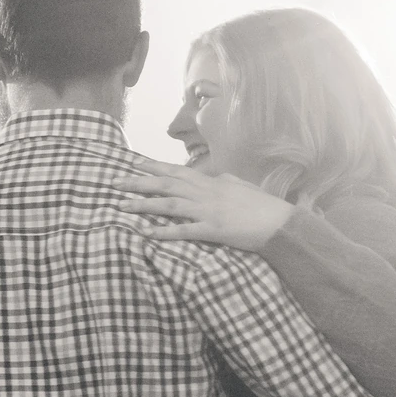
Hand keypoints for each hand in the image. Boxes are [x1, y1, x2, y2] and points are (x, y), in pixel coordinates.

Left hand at [119, 156, 293, 250]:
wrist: (281, 223)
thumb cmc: (263, 206)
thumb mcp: (241, 186)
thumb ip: (224, 181)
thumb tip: (214, 176)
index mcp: (212, 182)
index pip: (177, 171)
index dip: (153, 167)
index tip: (133, 163)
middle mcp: (206, 193)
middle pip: (166, 185)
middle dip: (138, 182)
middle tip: (115, 182)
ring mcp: (208, 211)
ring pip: (169, 205)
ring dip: (143, 205)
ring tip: (122, 206)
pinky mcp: (212, 230)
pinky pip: (182, 230)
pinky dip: (162, 232)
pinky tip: (144, 233)